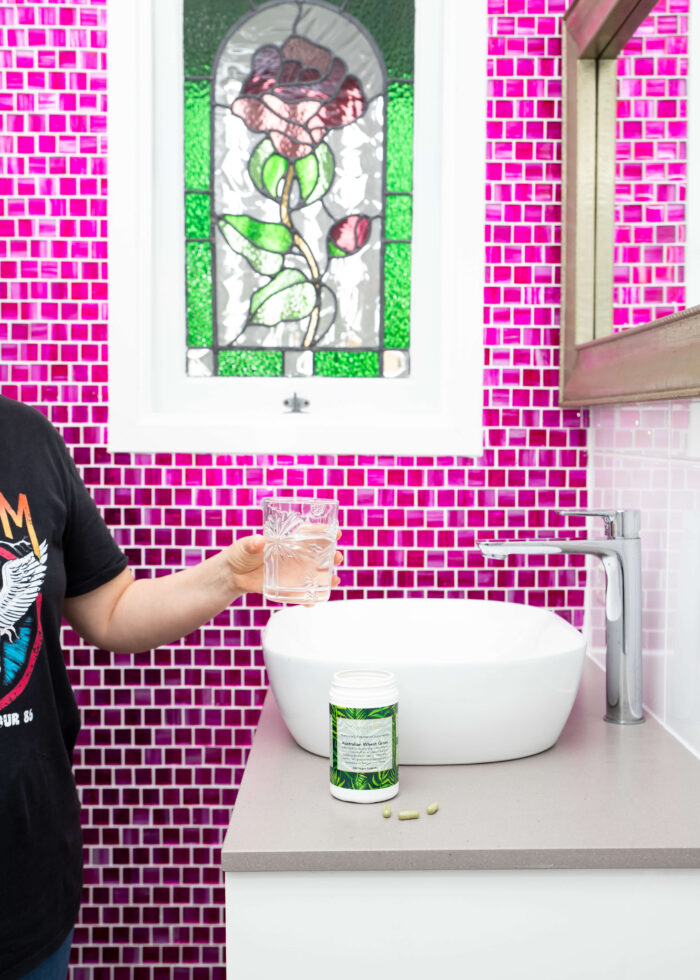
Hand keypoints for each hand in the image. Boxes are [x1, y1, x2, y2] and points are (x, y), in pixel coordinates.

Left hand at [226, 533, 343, 595]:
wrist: (232, 574)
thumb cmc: (240, 554)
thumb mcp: (245, 546)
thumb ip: (252, 544)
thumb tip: (259, 541)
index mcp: (287, 542)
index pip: (309, 535)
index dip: (323, 533)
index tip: (336, 532)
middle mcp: (293, 557)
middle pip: (318, 555)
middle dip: (332, 556)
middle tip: (338, 557)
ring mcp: (291, 573)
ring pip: (314, 575)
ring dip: (327, 577)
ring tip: (334, 579)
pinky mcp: (285, 587)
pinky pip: (301, 594)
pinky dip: (310, 599)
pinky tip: (315, 601)